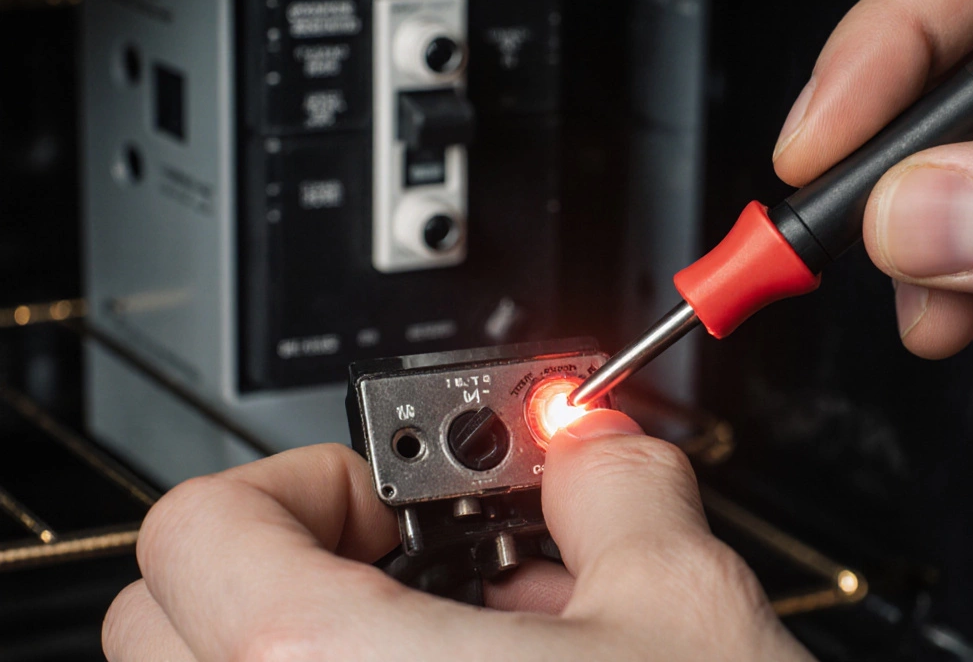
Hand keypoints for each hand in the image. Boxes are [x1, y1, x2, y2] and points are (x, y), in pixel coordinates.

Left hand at [102, 413, 812, 660]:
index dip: (304, 483)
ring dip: (319, 656)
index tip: (390, 503)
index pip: (200, 529)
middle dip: (293, 571)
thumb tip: (590, 449)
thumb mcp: (687, 611)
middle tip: (415, 576)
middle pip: (169, 626)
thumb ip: (616, 488)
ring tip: (464, 660)